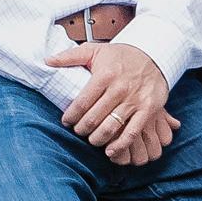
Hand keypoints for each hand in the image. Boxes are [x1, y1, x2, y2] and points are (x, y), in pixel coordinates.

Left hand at [49, 41, 172, 160]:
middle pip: (94, 118)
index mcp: (105, 74)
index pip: (81, 102)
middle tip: (78, 130)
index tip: (67, 121)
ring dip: (97, 139)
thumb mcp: (95, 50)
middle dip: (82, 129)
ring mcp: (135, 100)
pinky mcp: (148, 109)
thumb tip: (48, 61)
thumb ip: (70, 56)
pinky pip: (132, 132)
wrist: (154, 56)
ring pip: (111, 127)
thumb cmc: (121, 56)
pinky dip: (120, 145)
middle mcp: (120, 88)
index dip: (71, 116)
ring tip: (92, 139)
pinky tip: (110, 150)